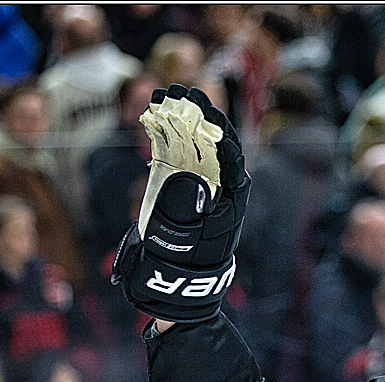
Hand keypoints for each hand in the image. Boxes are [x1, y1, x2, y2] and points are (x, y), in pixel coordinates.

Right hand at [112, 84, 249, 322]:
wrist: (175, 289)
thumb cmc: (186, 268)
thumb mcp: (185, 242)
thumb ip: (186, 213)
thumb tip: (190, 181)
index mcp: (230, 200)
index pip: (231, 159)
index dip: (219, 133)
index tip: (206, 112)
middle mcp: (215, 189)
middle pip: (213, 144)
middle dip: (199, 115)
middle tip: (182, 90)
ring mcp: (194, 186)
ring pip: (191, 145)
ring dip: (179, 117)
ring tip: (165, 93)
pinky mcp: (174, 187)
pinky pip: (172, 155)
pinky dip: (163, 133)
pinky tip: (152, 114)